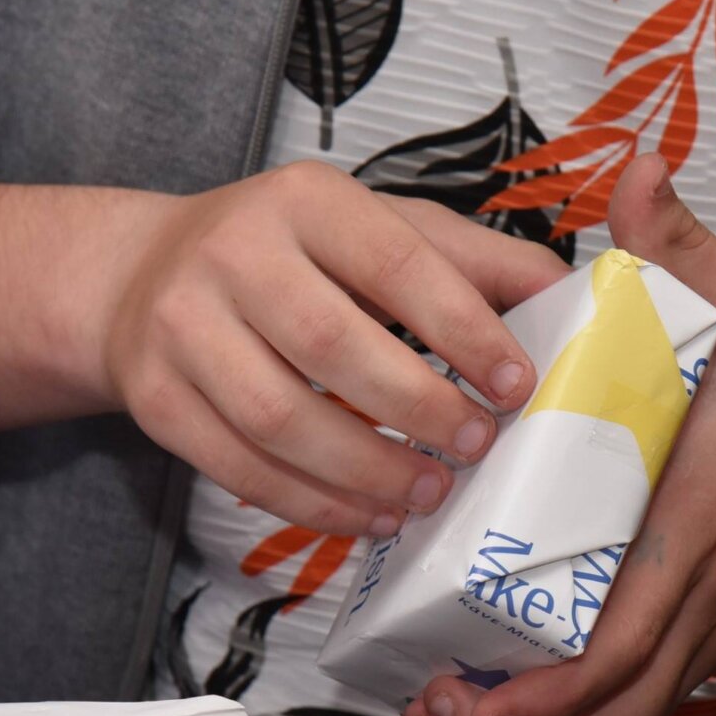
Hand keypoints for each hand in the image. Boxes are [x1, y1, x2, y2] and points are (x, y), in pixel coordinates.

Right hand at [96, 162, 567, 535]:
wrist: (141, 274)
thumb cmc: (293, 254)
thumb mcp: (378, 228)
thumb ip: (473, 262)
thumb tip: (574, 294)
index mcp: (306, 200)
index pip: (395, 265)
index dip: (462, 330)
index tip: (516, 385)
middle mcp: (233, 252)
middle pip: (333, 346)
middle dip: (418, 409)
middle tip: (476, 448)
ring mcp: (181, 326)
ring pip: (280, 418)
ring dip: (366, 471)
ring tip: (428, 495)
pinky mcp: (154, 396)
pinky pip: (238, 467)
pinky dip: (312, 504)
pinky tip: (369, 516)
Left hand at [403, 153, 715, 715]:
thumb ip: (687, 246)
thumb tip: (636, 166)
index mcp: (689, 543)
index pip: (615, 654)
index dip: (532, 699)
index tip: (454, 688)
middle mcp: (688, 615)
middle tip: (429, 715)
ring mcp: (694, 648)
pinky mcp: (696, 656)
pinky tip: (502, 705)